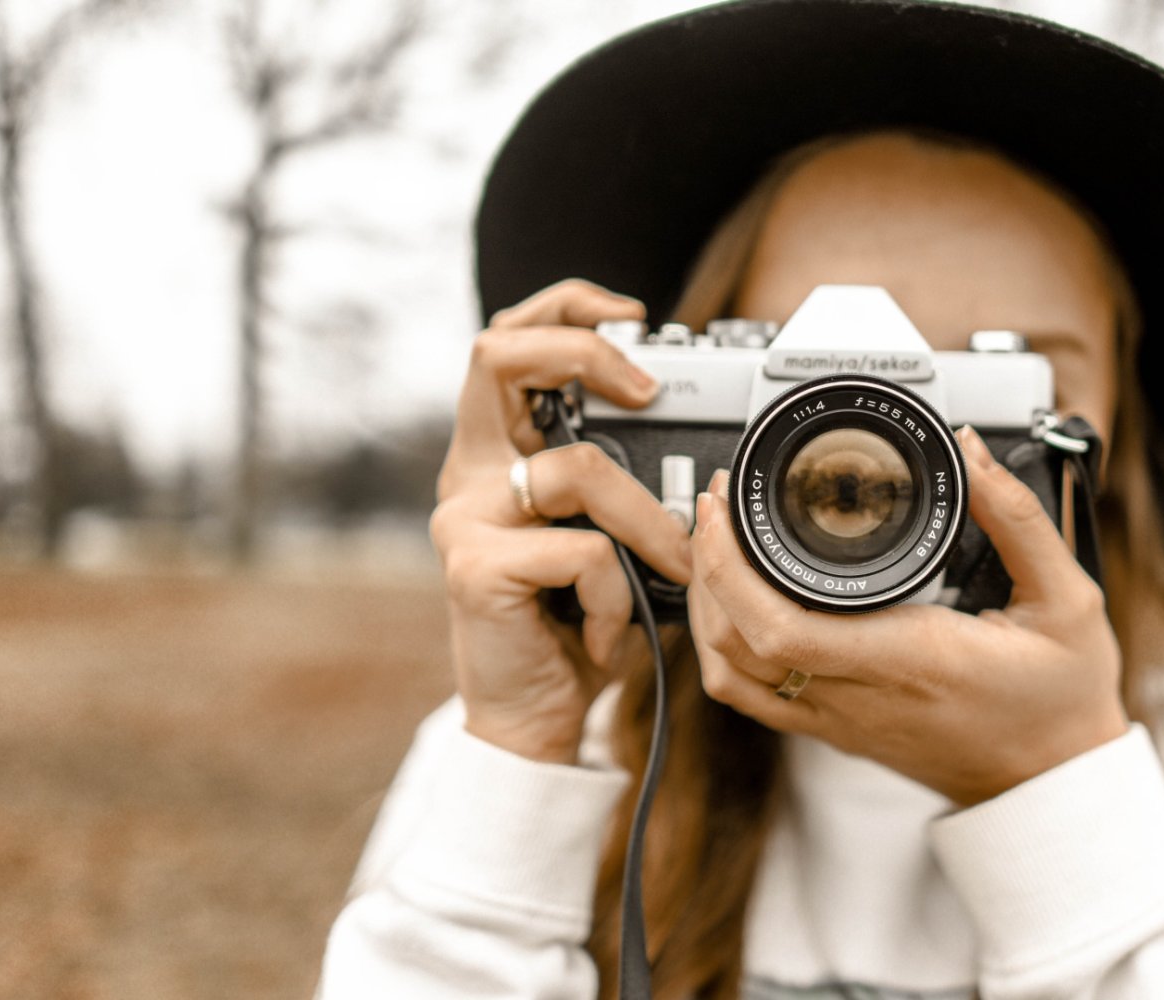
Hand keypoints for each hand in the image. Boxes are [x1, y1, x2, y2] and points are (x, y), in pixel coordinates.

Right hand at [429, 278, 691, 762]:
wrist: (534, 718)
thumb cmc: (577, 624)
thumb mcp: (606, 539)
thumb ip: (622, 484)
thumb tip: (700, 449)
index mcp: (496, 453)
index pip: (507, 342)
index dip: (564, 308)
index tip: (633, 317)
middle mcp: (468, 473)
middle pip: (497, 356)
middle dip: (583, 351)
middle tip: (648, 390)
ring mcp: (463, 519)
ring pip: (577, 470)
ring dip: (648, 524)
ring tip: (667, 573)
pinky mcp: (474, 569)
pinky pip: (584, 551)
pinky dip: (620, 595)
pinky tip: (610, 634)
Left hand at [687, 426, 1128, 805]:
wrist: (1056, 783)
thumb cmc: (1063, 699)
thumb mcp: (1068, 600)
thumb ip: (1019, 520)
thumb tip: (971, 453)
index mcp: (911, 659)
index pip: (781, 626)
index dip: (730, 565)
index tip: (728, 503)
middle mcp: (862, 696)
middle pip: (735, 645)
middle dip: (706, 565)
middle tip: (717, 503)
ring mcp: (840, 721)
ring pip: (731, 676)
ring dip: (705, 608)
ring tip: (715, 544)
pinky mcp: (836, 732)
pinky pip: (753, 697)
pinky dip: (724, 648)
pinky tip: (734, 602)